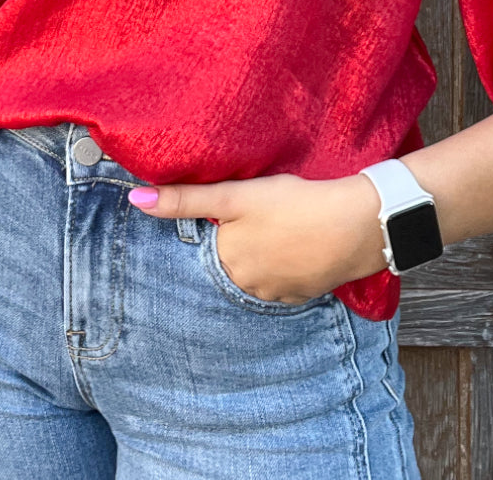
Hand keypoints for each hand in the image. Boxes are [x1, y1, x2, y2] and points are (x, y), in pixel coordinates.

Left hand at [128, 171, 387, 304]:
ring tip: (280, 225)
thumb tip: (135, 199)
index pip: (207, 245)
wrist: (357, 225)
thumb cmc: (294, 205)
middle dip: (240, 240)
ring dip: (264, 253)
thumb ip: (185, 199)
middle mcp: (247, 288)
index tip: (234, 208)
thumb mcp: (236, 196)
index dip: (218, 224)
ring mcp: (278, 295)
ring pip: (258, 272)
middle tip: (262, 212)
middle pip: (232, 260)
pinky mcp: (305, 294)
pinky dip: (286, 264)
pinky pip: (285, 280)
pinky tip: (297, 243)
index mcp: (226, 264)